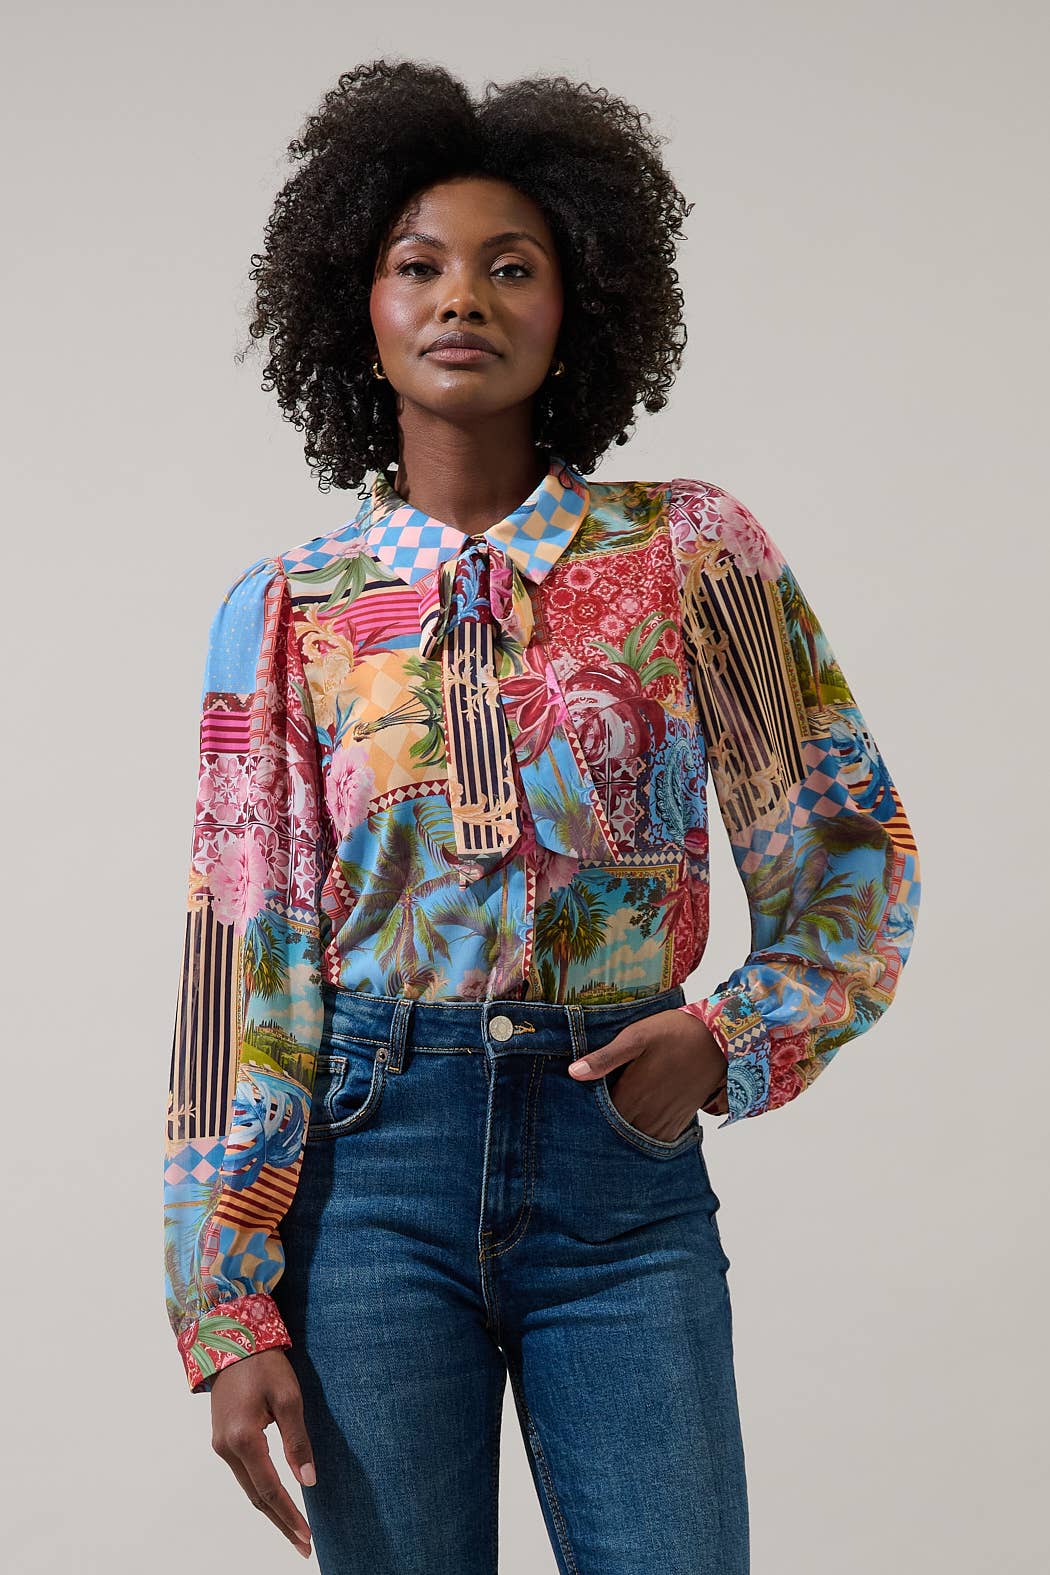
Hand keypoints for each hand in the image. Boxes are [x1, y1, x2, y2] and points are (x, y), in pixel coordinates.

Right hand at [210, 1349, 316, 1559]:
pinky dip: (261, 1491)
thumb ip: (297, 1441)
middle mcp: (226, 1448)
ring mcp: (221, 1445)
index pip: (270, 1489)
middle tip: (303, 1545)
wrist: (231, 1340)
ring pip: (249, 1487)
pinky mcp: (222, 1439)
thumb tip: (307, 1481)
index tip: (307, 1537)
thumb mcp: (289, 1398)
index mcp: (244, 1438)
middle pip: (257, 1496)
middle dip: (281, 1522)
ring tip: (294, 1529)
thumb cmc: (264, 1365)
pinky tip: (276, 1500)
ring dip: (271, 1509)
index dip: (289, 1515)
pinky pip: (244, 1473)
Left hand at [567, 1009, 729, 1139]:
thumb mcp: (636, 1037)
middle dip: (603, 1127)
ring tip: (611, 1119)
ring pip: (637, 1139)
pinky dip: (644, 1135)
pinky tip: (636, 1120)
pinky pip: (658, 1140)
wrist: (718, 1039)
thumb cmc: (673, 1033)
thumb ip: (605, 1058)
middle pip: (617, 1133)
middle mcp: (648, 1115)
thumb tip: (574, 1072)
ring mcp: (665, 1120)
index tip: (575, 1108)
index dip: (585, 1116)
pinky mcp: (680, 1120)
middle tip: (587, 1117)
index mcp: (632, 1095)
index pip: (599, 1120)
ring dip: (623, 1133)